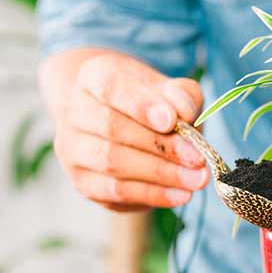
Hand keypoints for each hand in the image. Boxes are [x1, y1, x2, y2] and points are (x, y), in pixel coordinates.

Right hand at [40, 49, 208, 211]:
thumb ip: (181, 95)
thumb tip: (184, 113)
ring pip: (113, 163)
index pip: (111, 87)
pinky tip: (180, 195)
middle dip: (161, 146)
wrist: (125, 126)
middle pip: (113, 129)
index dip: (141, 105)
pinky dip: (151, 194)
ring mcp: (74, 149)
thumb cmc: (152, 104)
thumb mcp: (171, 89)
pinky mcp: (83, 182)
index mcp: (94, 77)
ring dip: (160, 174)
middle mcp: (76, 111)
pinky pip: (115, 192)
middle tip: (198, 159)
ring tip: (196, 179)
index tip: (172, 121)